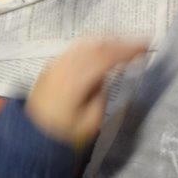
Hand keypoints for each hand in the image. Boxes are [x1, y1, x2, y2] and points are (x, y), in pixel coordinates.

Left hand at [25, 38, 146, 146]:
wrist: (32, 135)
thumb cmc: (63, 132)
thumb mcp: (91, 122)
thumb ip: (101, 96)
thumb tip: (105, 79)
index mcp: (76, 80)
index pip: (107, 57)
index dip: (128, 50)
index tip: (146, 48)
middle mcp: (65, 66)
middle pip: (98, 45)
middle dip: (122, 42)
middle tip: (141, 45)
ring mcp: (57, 63)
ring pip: (87, 43)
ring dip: (109, 42)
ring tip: (125, 47)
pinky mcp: (53, 66)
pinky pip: (78, 48)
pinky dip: (95, 46)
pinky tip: (104, 52)